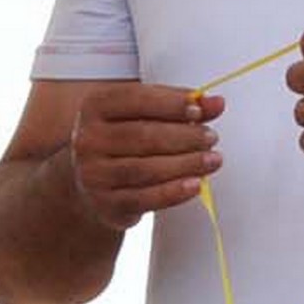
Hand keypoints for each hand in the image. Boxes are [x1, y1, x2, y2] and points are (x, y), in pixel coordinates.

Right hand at [60, 77, 222, 222]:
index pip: (134, 100)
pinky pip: (145, 198)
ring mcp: (94, 173)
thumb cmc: (122, 140)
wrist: (89, 181)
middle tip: (210, 137)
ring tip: (212, 160)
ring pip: (145, 169)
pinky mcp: (106, 203)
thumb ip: (179, 107)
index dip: (169, 104)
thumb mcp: (143, 115)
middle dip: (184, 136)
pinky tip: (195, 184)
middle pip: (142, 136)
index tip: (198, 110)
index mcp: (95, 107)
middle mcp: (88, 138)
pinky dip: (174, 192)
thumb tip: (215, 103)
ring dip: (186, 164)